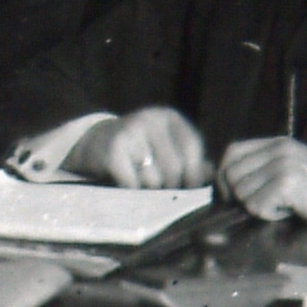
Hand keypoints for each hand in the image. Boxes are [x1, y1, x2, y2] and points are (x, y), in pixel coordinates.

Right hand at [69, 107, 212, 189]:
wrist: (96, 143)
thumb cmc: (140, 150)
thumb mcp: (167, 147)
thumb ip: (191, 160)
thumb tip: (210, 174)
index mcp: (169, 117)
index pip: (193, 149)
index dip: (194, 174)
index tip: (187, 186)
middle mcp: (151, 119)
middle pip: (174, 168)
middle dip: (170, 185)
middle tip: (159, 185)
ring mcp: (131, 131)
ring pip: (154, 179)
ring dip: (148, 189)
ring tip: (140, 180)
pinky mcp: (113, 149)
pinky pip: (132, 183)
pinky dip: (131, 189)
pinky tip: (125, 181)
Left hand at [217, 136, 306, 227]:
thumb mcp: (290, 167)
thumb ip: (263, 166)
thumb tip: (225, 178)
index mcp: (277, 143)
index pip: (232, 151)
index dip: (224, 175)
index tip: (230, 194)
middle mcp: (279, 149)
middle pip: (232, 173)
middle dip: (240, 195)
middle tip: (263, 204)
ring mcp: (283, 165)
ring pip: (242, 193)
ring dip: (258, 207)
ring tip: (281, 206)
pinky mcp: (288, 184)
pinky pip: (257, 206)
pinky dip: (269, 215)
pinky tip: (288, 211)